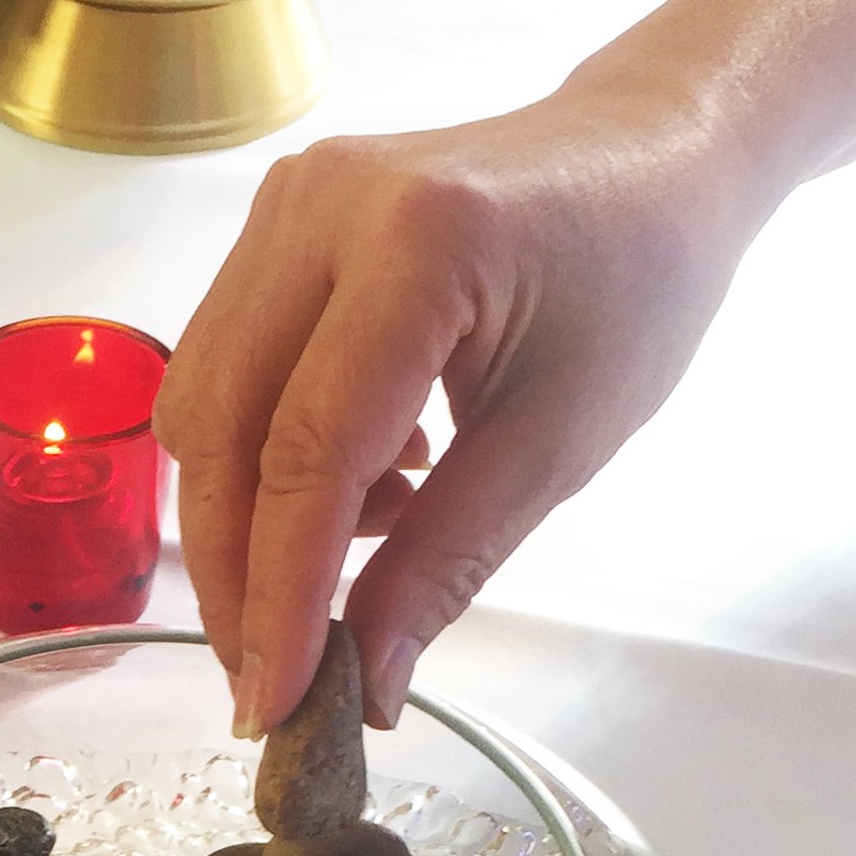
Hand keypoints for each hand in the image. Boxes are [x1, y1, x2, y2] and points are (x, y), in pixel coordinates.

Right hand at [157, 83, 772, 735]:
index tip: (273, 704)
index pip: (308, 450)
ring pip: (202, 402)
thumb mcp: (559, 444)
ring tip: (345, 567)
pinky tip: (361, 486)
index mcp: (420, 244)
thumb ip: (446, 563)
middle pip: (220, 428)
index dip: (279, 593)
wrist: (653, 151)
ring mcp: (287, 204)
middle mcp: (324, 207)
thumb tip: (365, 690)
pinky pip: (228, 366)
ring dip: (244, 519)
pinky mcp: (277, 222)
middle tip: (271, 678)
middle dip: (236, 572)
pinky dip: (265, 457)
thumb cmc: (639, 282)